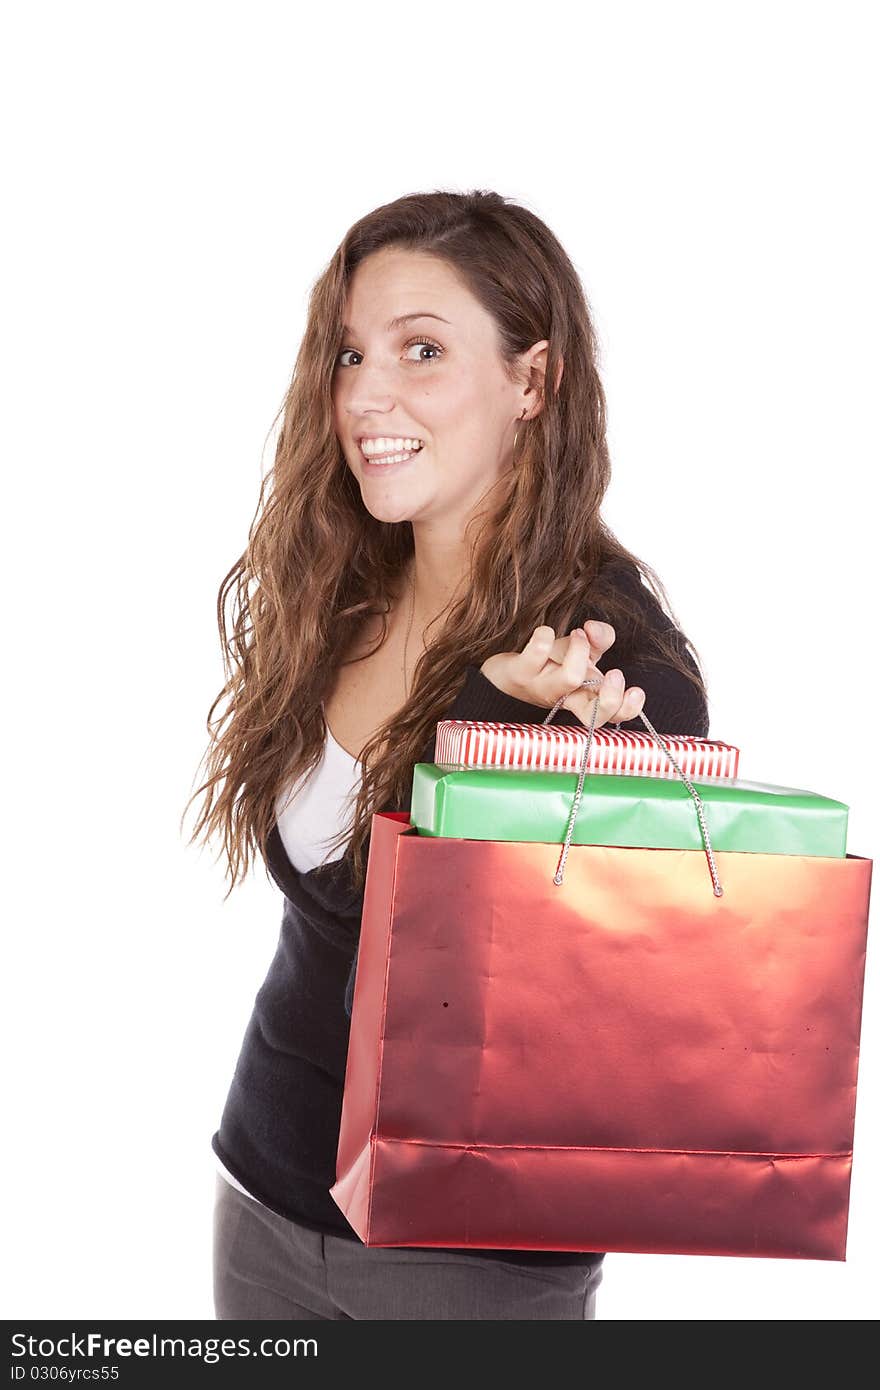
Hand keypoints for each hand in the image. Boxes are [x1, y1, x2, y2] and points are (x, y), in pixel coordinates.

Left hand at [480, 621, 645, 728]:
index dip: (627, 708)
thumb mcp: (581, 651)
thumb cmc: (548, 664)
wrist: (503, 673)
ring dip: (580, 651)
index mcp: (584, 696)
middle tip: (613, 673)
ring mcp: (541, 687)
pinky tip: (545, 633)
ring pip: (570, 679)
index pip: (611, 715)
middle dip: (611, 696)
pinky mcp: (519, 673)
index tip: (636, 690)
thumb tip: (595, 628)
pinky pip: (535, 655)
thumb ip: (600, 638)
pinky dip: (544, 638)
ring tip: (578, 634)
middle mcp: (565, 698)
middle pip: (594, 714)